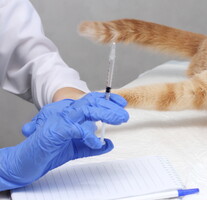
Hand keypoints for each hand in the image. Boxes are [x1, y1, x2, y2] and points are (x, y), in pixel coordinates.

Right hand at [0, 92, 128, 190]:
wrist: (28, 160)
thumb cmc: (51, 150)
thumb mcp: (77, 147)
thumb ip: (92, 145)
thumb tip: (109, 144)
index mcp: (71, 112)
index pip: (92, 100)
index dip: (108, 100)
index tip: (122, 104)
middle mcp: (66, 111)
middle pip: (92, 102)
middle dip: (111, 106)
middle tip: (124, 115)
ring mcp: (60, 118)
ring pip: (86, 109)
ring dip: (105, 114)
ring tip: (119, 120)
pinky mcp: (56, 129)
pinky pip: (76, 129)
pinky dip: (88, 135)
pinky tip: (96, 142)